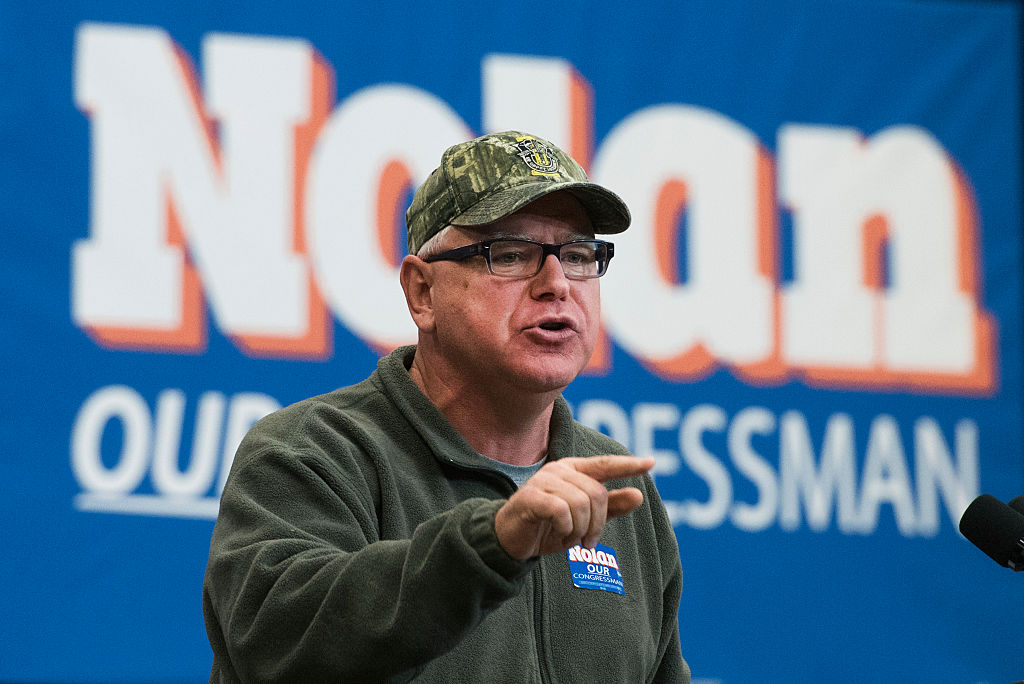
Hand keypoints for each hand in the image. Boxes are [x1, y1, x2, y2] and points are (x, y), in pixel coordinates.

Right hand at [494, 455, 654, 560]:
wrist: (511, 539)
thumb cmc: (548, 526)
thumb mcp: (583, 520)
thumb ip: (610, 506)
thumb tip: (638, 495)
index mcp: (573, 470)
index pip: (604, 465)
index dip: (628, 465)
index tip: (650, 463)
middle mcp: (559, 470)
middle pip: (596, 494)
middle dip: (597, 523)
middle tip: (588, 542)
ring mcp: (543, 481)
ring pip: (580, 504)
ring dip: (580, 530)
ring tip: (571, 540)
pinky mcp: (531, 496)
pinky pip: (561, 511)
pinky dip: (565, 529)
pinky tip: (559, 535)